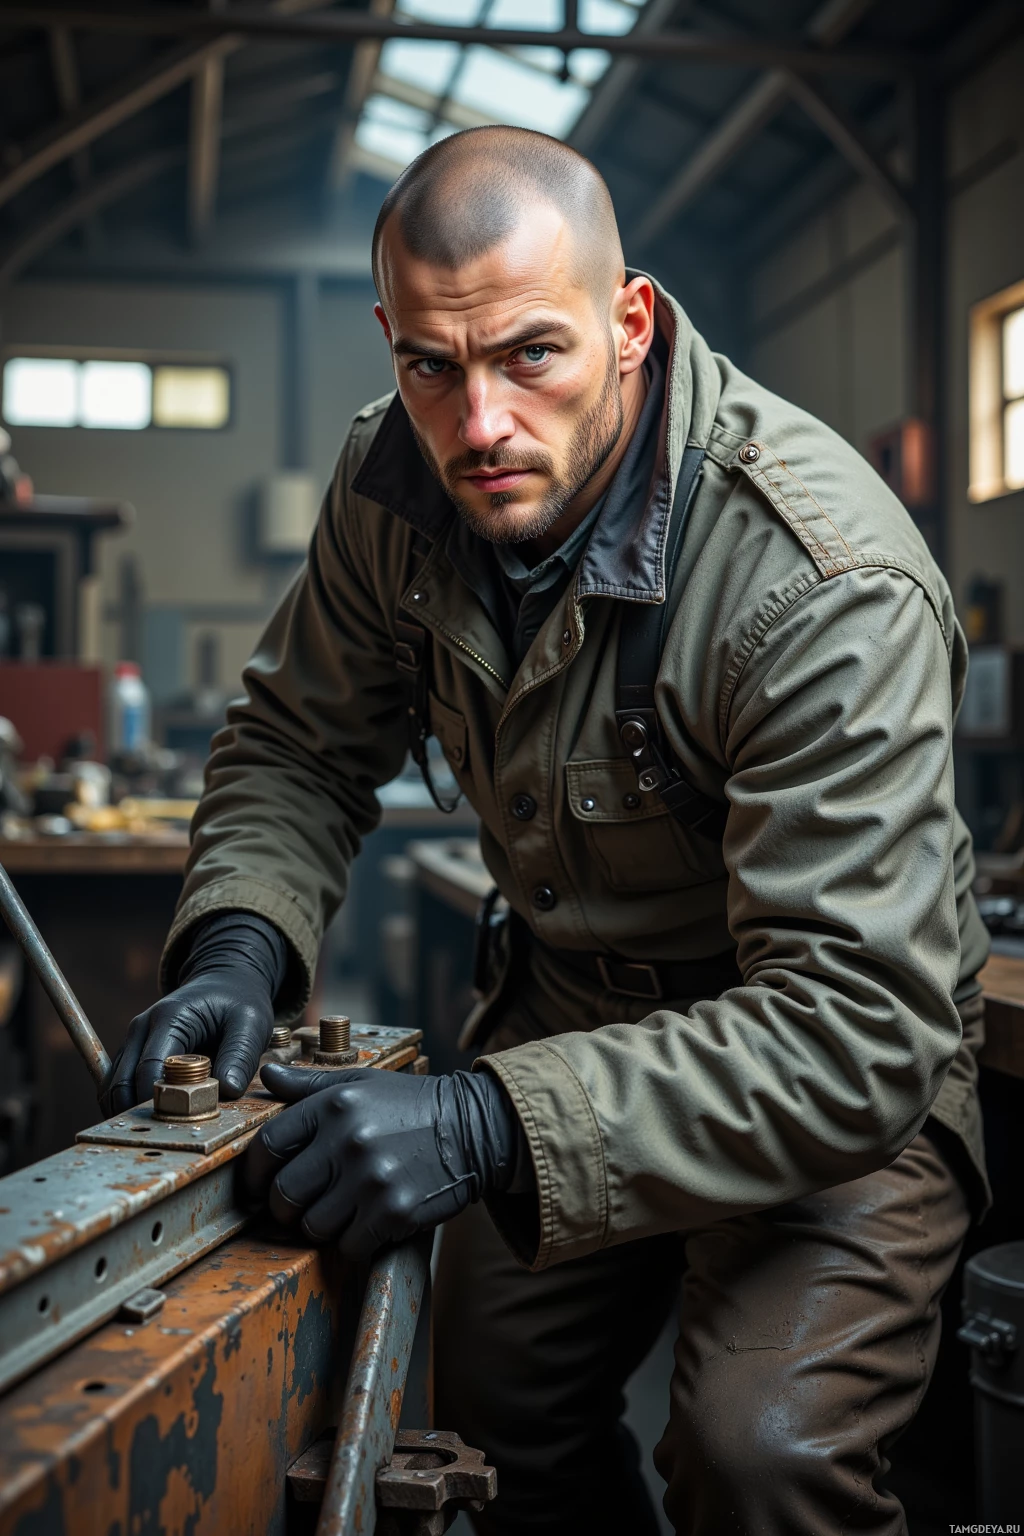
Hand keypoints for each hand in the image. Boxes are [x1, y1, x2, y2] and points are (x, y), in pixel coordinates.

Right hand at [102, 912, 286, 1114]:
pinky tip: (149, 1122)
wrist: (224, 983)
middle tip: (165, 1138)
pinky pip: (116, 1086)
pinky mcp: (133, 1053)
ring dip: (127, 1113)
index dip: (159, 1100)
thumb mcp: (252, 1022)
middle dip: (138, 1113)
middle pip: (122, 1081)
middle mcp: (143, 1027)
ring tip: (157, 1134)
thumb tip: (225, 1090)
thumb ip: (240, 1055)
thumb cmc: (239, 1001)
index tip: (177, 1124)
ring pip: (112, 1087)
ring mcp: (134, 1040)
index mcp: (170, 1017)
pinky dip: (125, 1106)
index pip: (150, 1067)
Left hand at [242, 1061, 518, 1260]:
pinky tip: (369, 1222)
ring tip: (341, 1211)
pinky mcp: (394, 1211)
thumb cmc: (411, 1105)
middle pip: (284, 1194)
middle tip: (299, 1206)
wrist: (474, 1128)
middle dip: (285, 1207)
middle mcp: (348, 1141)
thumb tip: (265, 1074)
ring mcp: (372, 1179)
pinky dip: (354, 1242)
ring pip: (313, 1226)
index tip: (258, 1187)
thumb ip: (309, 1083)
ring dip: (321, 1226)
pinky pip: (350, 1246)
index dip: (253, 1174)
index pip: (268, 1146)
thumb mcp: (362, 1084)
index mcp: (334, 1106)